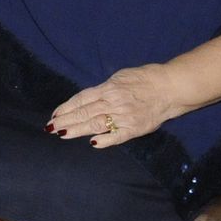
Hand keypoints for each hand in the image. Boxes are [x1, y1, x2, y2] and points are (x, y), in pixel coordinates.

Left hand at [48, 64, 178, 146]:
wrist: (170, 87)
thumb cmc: (145, 79)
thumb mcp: (120, 77)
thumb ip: (103, 88)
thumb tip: (87, 98)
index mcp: (108, 89)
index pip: (81, 99)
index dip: (66, 108)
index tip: (54, 115)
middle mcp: (113, 103)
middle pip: (84, 113)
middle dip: (65, 121)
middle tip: (50, 128)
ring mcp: (123, 117)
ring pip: (96, 124)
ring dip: (77, 130)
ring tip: (62, 134)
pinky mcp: (135, 129)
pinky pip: (117, 136)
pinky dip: (104, 140)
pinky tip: (92, 143)